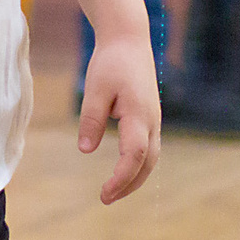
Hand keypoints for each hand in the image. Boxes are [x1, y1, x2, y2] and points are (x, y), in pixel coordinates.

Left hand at [78, 32, 160, 202]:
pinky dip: (138, 164)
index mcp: (139, 115)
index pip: (135, 156)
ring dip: (135, 177)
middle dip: (129, 185)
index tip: (104, 193)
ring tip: (113, 192)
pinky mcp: (150, 117)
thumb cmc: (111, 62)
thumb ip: (91, 120)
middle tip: (105, 199)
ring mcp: (154, 119)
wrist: (129, 40)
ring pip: (151, 158)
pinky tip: (124, 171)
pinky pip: (149, 148)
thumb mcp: (95, 89)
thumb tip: (86, 150)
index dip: (121, 178)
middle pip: (147, 163)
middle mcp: (152, 121)